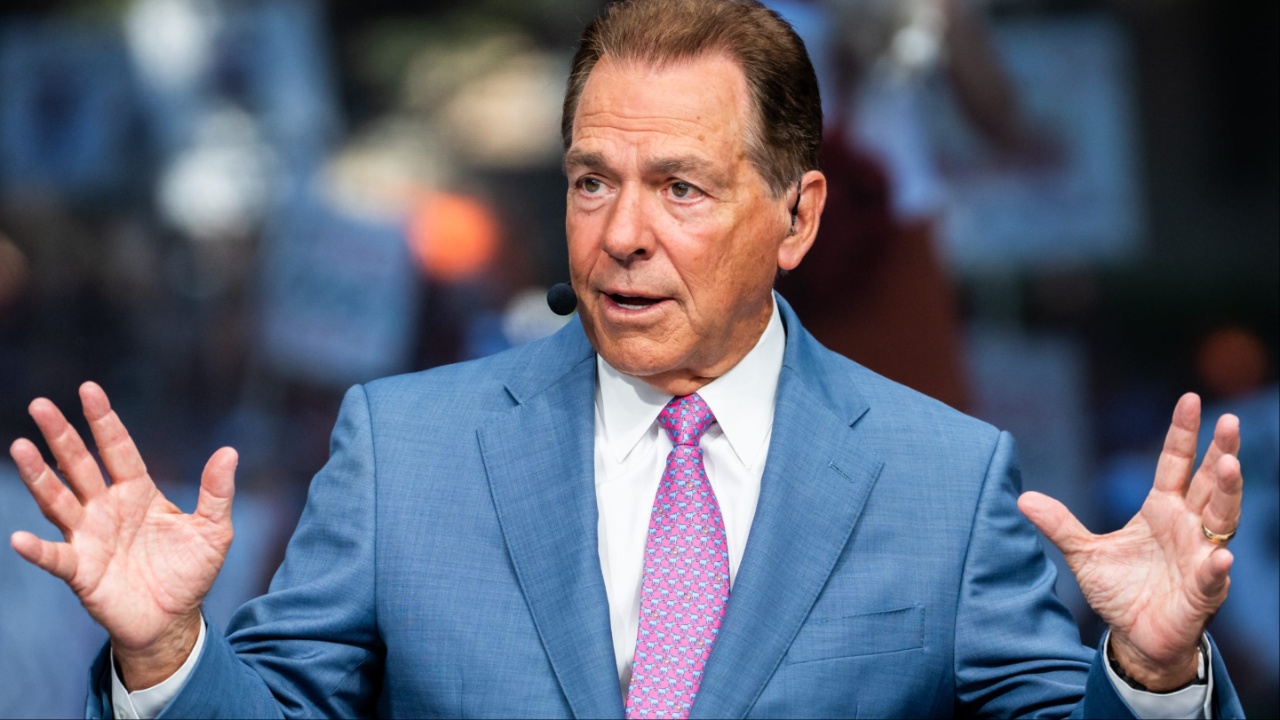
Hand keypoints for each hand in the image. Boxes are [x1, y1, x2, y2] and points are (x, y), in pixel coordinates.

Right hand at [8, 382, 236, 689]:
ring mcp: (89, 537)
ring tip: (21, 447)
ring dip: (40, 476)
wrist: (173, 619)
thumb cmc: (190, 570)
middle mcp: (106, 508)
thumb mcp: (213, 529)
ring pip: (58, 500)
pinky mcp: (81, 571)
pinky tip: (20, 538)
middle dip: (62, 436)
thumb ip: (217, 492)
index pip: (117, 449)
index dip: (103, 420)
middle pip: (80, 465)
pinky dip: (37, 549)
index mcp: (137, 492)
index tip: (88, 389)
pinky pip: (55, 557)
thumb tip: (228, 451)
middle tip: (41, 405)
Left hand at [1018, 393, 1240, 691]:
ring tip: (1229, 464)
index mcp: (1161, 510)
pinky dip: (1216, 566)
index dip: (1183, 433)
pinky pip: (1212, 576)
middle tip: (1228, 421)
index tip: (1189, 399)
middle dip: (1221, 451)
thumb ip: (1060, 525)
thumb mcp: (1083, 553)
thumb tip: (1023, 498)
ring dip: (1228, 492)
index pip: (1176, 463)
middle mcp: (1188, 527)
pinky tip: (1220, 556)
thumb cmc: (1120, 590)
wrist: (1134, 637)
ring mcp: (1200, 556)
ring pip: (1222, 519)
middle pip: (1210, 482)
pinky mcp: (1202, 591)